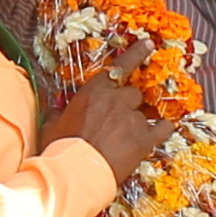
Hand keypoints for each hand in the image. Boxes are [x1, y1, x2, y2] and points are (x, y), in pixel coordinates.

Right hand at [44, 41, 168, 184]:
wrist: (75, 172)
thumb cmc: (60, 148)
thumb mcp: (52, 125)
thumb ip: (59, 113)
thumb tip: (57, 111)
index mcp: (94, 92)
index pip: (119, 67)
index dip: (136, 54)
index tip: (149, 44)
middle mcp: (116, 100)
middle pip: (132, 93)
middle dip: (127, 104)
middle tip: (117, 121)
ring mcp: (133, 119)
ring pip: (143, 113)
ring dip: (137, 122)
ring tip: (126, 139)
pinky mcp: (145, 139)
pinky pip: (162, 128)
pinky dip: (163, 129)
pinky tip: (163, 130)